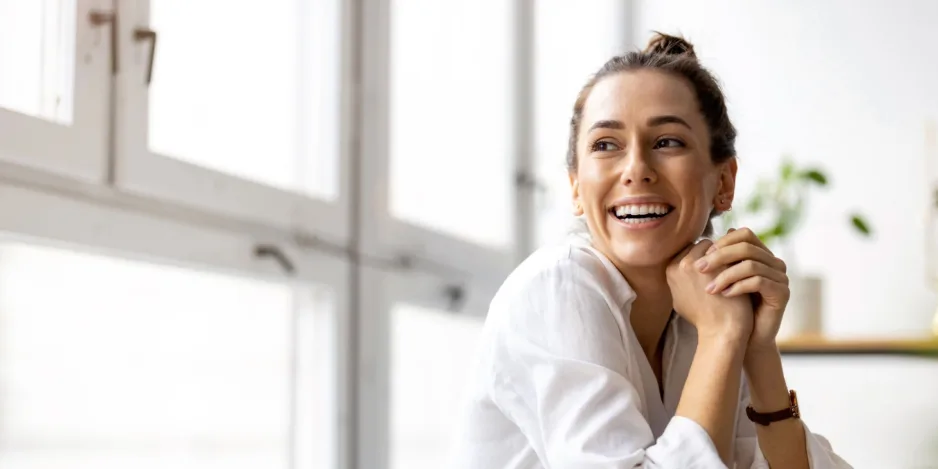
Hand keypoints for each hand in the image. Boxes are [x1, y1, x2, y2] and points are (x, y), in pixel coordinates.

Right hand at [667, 239, 753, 341]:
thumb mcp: (680, 298)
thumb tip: (682, 264)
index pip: (690, 250)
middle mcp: (682, 264)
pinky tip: (746, 270)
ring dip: (728, 254)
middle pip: (703, 245)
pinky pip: (732, 252)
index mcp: (671, 270)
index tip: (717, 269)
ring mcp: (702, 264)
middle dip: (716, 254)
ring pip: (718, 246)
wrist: (721, 332)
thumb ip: (680, 278)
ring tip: (738, 268)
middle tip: (729, 266)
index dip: (705, 258)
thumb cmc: (703, 319)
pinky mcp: (721, 265)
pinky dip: (739, 259)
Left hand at [694, 227, 789, 349]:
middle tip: (699, 269)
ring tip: (709, 288)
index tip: (703, 256)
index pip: (744, 234)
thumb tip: (702, 241)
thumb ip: (715, 261)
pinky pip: (759, 282)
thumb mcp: (720, 280)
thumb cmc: (729, 308)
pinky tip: (724, 295)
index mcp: (760, 255)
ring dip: (725, 275)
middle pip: (747, 247)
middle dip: (719, 257)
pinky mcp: (782, 293)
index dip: (723, 242)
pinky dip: (738, 287)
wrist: (745, 338)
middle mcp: (773, 263)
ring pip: (751, 265)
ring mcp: (780, 277)